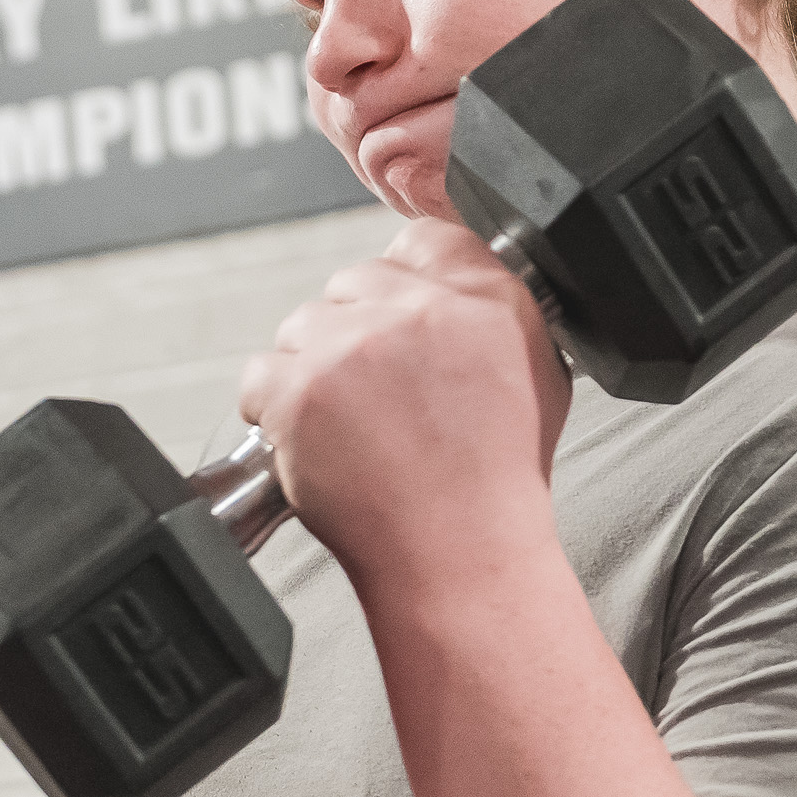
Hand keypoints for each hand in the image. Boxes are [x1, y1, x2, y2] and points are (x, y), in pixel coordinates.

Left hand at [237, 222, 573, 589]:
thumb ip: (495, 311)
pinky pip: (260, 376)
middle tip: (375, 397)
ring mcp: (354, 345)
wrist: (461, 555)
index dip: (400, 285)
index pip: (421, 241)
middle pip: (351, 283)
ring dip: (312, 373)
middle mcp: (420, 310)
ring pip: (300, 328)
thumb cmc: (495, 484)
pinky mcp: (300, 388)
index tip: (395, 322)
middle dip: (352, 334)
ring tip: (351, 430)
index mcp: (486, 298)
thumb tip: (452, 285)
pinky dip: (275, 412)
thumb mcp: (536, 374)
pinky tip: (318, 446)